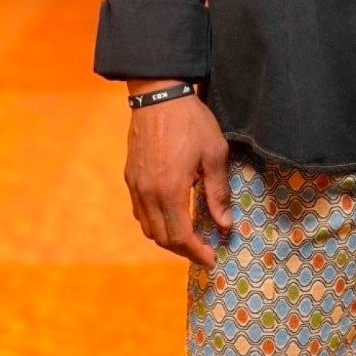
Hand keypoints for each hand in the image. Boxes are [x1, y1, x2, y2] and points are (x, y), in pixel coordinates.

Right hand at [124, 88, 231, 266]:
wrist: (158, 95)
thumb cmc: (191, 122)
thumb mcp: (215, 155)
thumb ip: (218, 193)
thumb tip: (225, 224)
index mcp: (170, 191)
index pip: (181, 237)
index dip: (197, 253)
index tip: (212, 259)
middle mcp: (148, 193)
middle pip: (162, 238)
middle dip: (184, 251)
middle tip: (204, 253)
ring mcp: (136, 186)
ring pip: (148, 228)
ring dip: (168, 239)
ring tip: (190, 238)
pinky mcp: (131, 177)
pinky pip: (140, 212)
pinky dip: (155, 223)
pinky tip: (172, 217)